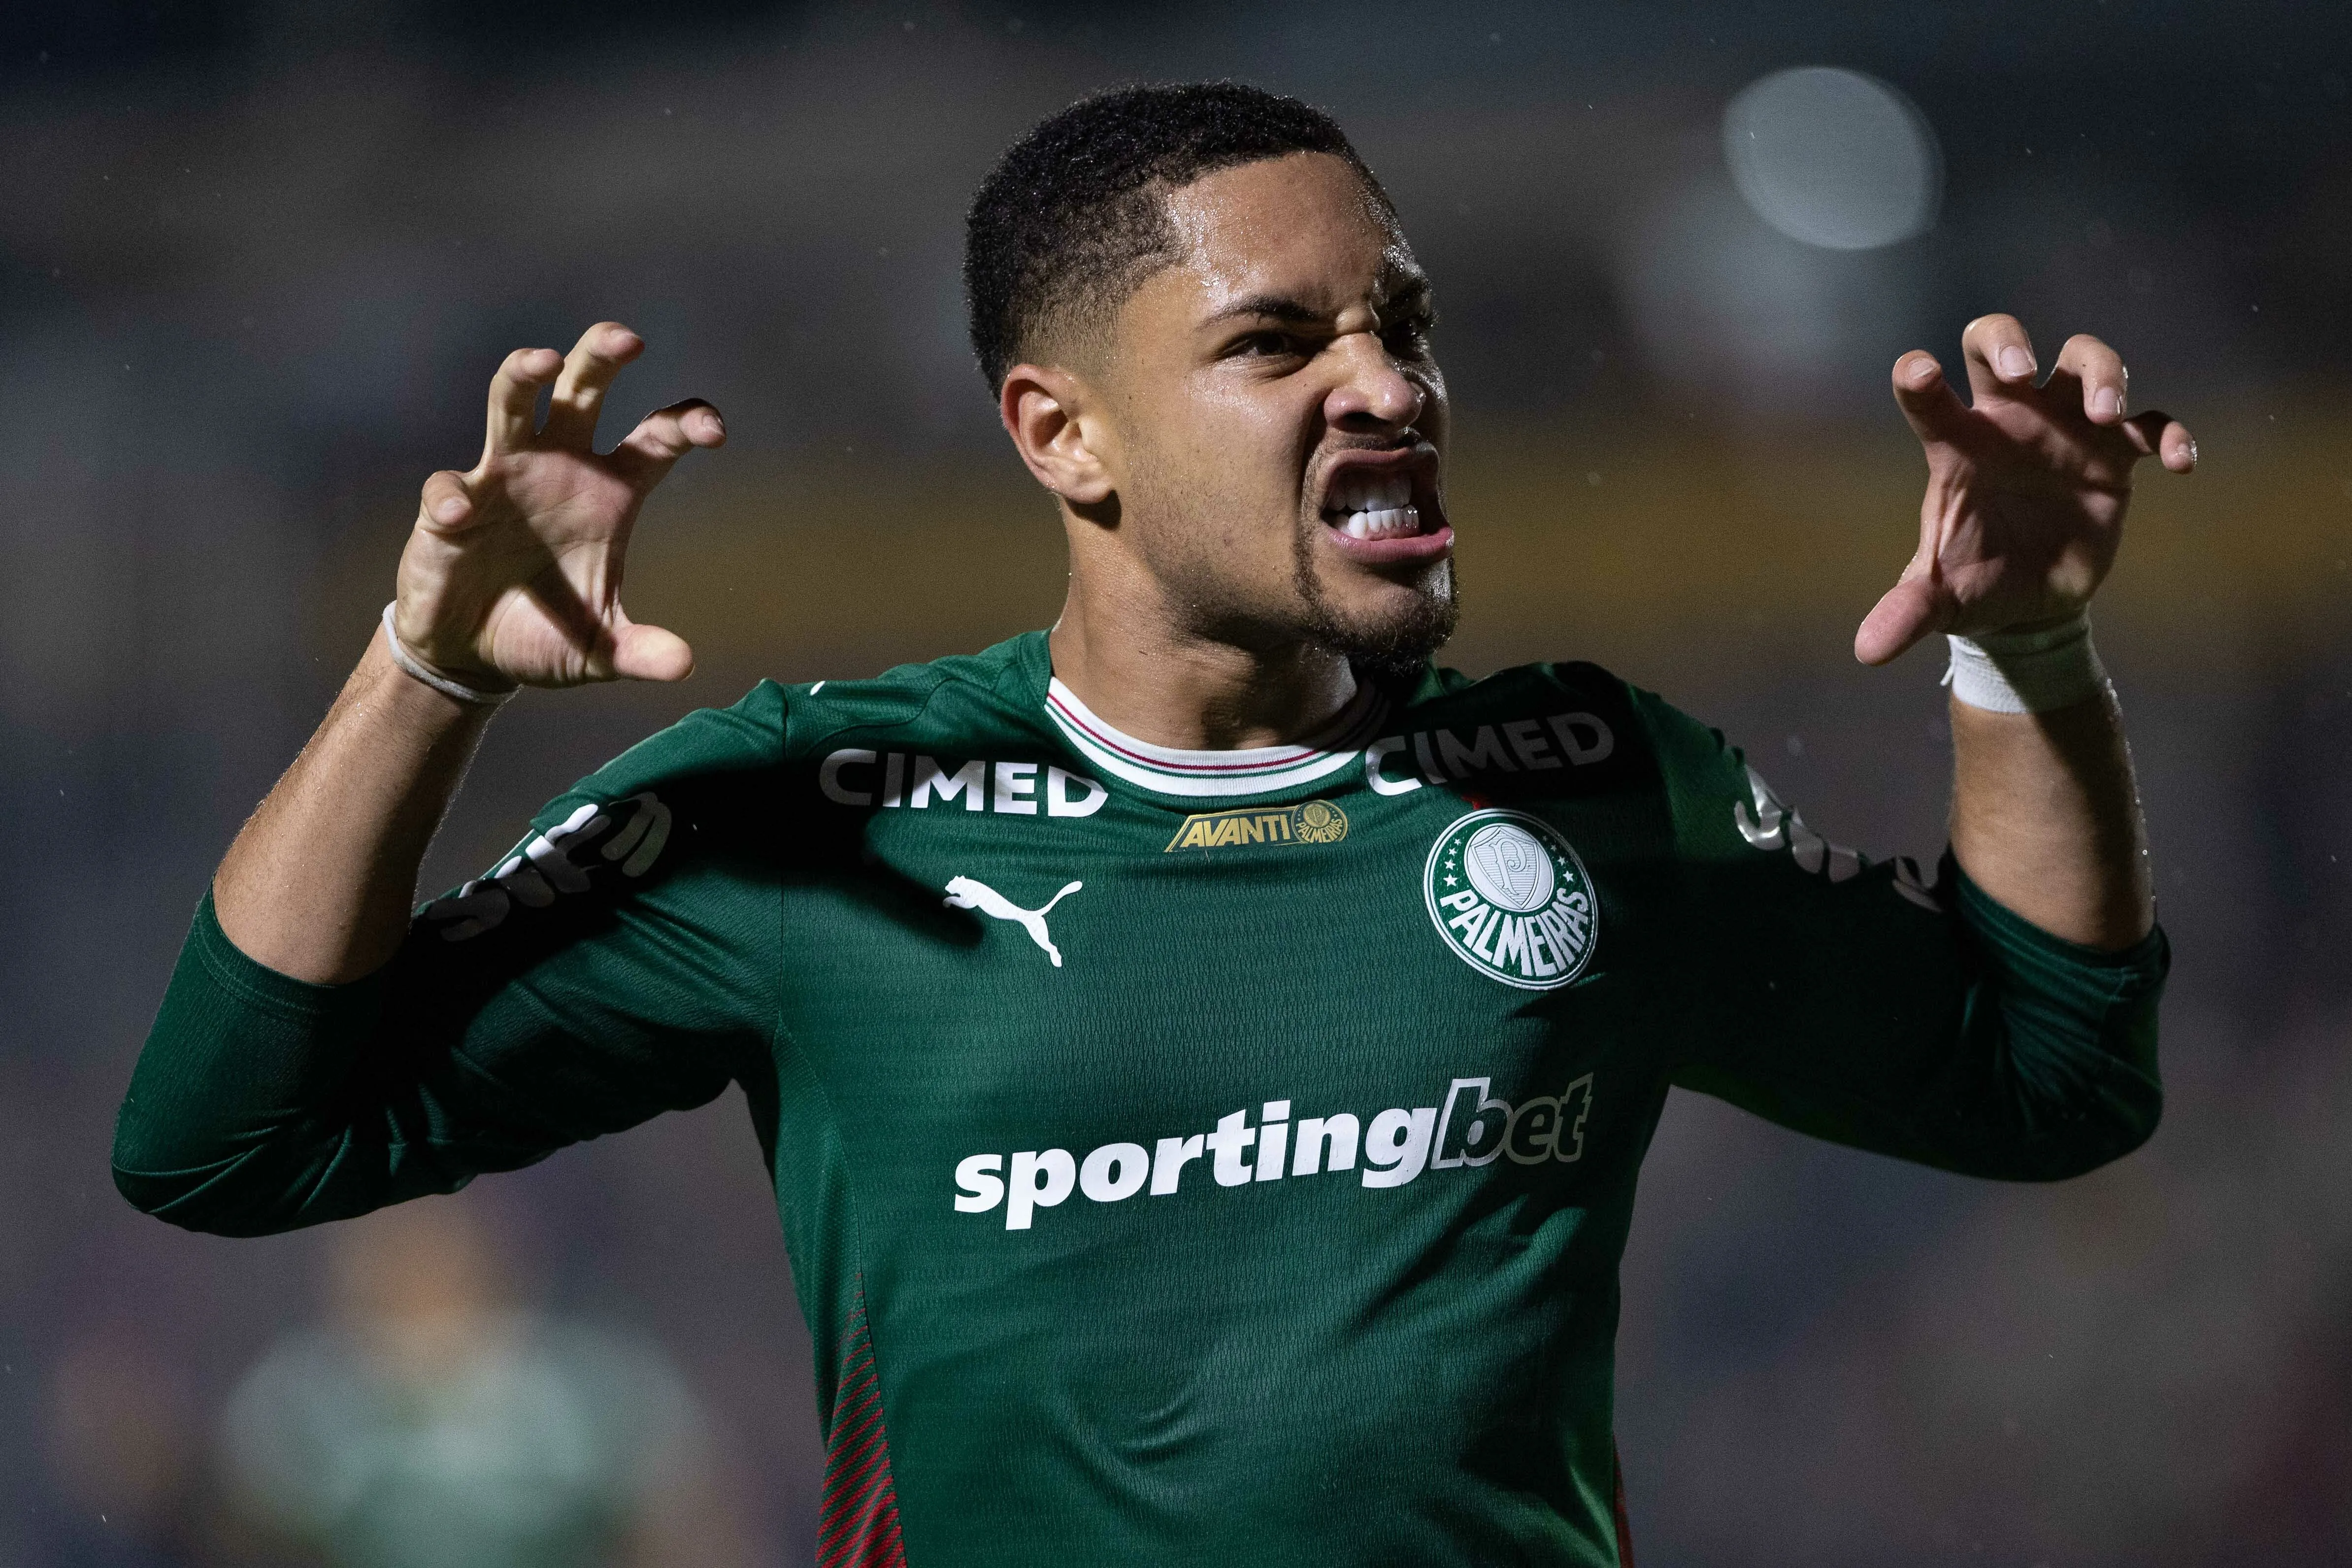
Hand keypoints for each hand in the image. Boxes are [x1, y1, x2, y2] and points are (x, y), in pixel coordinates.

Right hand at [391, 322, 724, 687]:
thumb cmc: (544, 637)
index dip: (686, 423)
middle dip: (602, 355)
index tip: (713, 429)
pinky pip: (451, 487)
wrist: (474, 655)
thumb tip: (684, 666)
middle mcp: (560, 467)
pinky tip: (461, 516)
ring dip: (525, 375)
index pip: (656, 438)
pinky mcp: (451, 506)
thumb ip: (640, 653)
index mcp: (611, 492)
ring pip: (512, 401)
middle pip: (584, 389)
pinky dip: (454, 497)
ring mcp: (504, 477)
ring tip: (543, 360)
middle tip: (629, 338)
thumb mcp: (599, 651)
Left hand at [1855, 314, 2194, 664]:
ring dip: (2102, 374)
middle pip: (1999, 344)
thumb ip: (1906, 612)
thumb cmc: (1974, 583)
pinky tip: (2179, 464)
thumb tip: (1866, 651)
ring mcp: (2065, 431)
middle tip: (2022, 372)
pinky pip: (2150, 424)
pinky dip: (2168, 433)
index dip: (1919, 378)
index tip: (1917, 372)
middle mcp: (2009, 422)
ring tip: (2108, 414)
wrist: (2029, 603)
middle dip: (2008, 343)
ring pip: (2084, 362)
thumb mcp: (1938, 601)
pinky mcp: (2115, 457)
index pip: (1928, 399)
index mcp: (1957, 447)